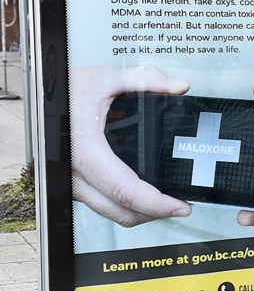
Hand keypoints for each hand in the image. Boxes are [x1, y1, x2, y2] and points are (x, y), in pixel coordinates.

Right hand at [70, 64, 191, 226]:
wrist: (37, 93)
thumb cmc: (63, 87)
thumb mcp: (105, 76)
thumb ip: (145, 79)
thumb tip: (178, 86)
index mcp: (84, 151)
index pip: (125, 191)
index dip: (157, 204)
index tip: (180, 207)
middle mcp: (73, 173)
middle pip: (120, 211)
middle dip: (154, 214)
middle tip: (180, 207)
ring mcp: (70, 180)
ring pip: (108, 211)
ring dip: (138, 212)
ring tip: (165, 202)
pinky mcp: (71, 181)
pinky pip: (99, 202)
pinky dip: (122, 203)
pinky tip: (141, 192)